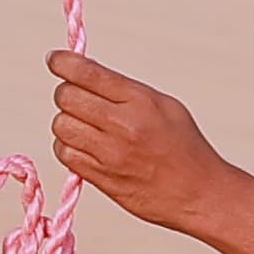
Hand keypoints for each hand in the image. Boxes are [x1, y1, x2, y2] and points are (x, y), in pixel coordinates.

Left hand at [41, 49, 223, 230]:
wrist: (198, 194)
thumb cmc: (185, 147)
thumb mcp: (165, 105)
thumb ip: (125, 90)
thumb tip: (85, 72)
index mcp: (140, 101)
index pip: (87, 73)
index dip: (63, 62)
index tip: (55, 60)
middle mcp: (122, 125)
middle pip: (66, 97)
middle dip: (67, 93)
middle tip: (77, 98)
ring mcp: (109, 154)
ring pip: (60, 125)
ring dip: (67, 122)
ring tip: (85, 126)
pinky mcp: (101, 177)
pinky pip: (65, 153)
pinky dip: (68, 147)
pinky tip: (85, 146)